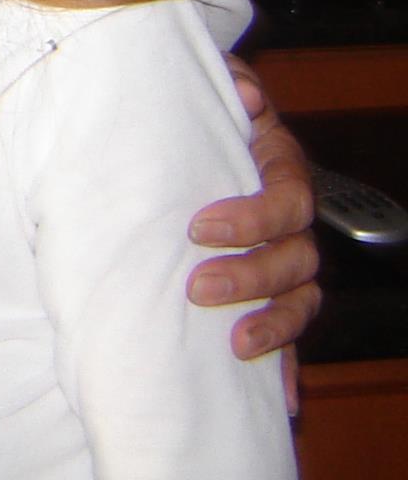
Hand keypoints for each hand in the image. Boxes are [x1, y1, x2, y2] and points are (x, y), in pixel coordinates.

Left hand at [187, 55, 318, 406]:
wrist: (180, 123)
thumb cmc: (192, 107)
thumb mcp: (207, 85)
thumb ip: (229, 85)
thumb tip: (247, 97)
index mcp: (278, 167)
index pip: (288, 199)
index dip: (252, 217)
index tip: (200, 226)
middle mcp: (290, 217)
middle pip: (296, 258)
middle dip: (251, 277)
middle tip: (197, 286)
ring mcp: (284, 255)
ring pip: (300, 298)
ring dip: (274, 325)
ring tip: (234, 342)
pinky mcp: (267, 289)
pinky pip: (289, 331)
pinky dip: (286, 363)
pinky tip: (277, 396)